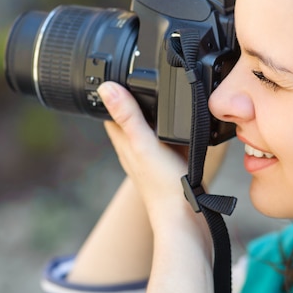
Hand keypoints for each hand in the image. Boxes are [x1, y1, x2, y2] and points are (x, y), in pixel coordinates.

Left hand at [98, 81, 188, 217]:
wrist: (185, 218)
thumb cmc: (163, 186)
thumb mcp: (144, 143)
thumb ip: (128, 116)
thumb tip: (105, 88)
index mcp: (125, 143)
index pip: (110, 113)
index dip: (112, 94)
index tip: (116, 75)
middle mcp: (137, 150)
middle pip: (133, 118)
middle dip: (138, 100)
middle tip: (146, 79)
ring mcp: (155, 158)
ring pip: (153, 129)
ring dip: (158, 114)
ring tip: (168, 95)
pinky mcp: (172, 164)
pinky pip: (171, 140)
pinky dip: (176, 129)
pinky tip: (187, 123)